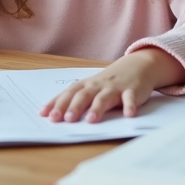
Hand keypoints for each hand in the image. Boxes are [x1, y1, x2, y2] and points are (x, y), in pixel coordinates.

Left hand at [40, 48, 184, 123]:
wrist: (139, 65)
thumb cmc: (110, 81)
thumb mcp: (93, 87)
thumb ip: (77, 99)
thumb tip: (51, 115)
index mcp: (87, 85)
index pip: (69, 93)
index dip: (57, 103)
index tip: (45, 115)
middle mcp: (99, 85)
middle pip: (84, 95)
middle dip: (74, 106)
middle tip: (66, 119)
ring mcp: (116, 87)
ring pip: (104, 97)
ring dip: (97, 108)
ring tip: (91, 120)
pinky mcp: (132, 90)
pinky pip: (130, 98)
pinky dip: (130, 106)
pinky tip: (128, 115)